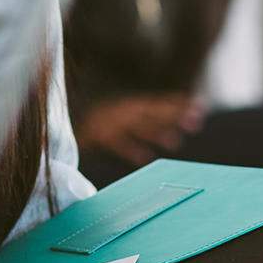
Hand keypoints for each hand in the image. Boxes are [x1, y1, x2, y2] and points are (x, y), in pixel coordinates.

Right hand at [77, 94, 203, 167]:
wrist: (60, 128)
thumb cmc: (101, 129)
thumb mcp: (125, 120)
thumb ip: (149, 122)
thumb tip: (180, 125)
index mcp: (130, 106)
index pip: (159, 103)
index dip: (179, 104)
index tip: (202, 108)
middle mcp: (122, 110)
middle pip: (151, 112)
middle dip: (174, 116)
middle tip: (197, 122)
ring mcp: (109, 122)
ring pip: (135, 126)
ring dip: (155, 133)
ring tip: (176, 142)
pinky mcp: (97, 136)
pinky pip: (115, 143)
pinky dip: (129, 149)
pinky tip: (144, 159)